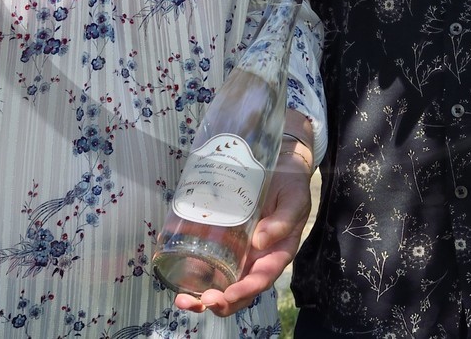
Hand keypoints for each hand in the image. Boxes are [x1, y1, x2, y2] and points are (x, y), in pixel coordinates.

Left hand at [171, 149, 313, 316]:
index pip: (260, 280)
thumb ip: (282, 222)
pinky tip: (176, 270)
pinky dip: (194, 268)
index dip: (244, 292)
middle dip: (218, 302)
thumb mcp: (294, 201)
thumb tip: (259, 243)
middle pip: (237, 289)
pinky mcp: (225, 238)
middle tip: (198, 301)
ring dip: (201, 293)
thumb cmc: (292, 187)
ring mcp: (239, 250)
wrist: (282, 167)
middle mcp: (256, 259)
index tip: (227, 297)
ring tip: (183, 298)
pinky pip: (209, 257)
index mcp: (276, 255)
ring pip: (221, 280)